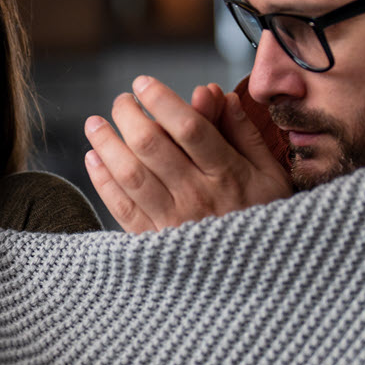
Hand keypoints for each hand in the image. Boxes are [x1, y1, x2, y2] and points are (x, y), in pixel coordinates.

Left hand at [82, 76, 291, 232]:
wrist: (261, 281)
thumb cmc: (267, 221)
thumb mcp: (270, 175)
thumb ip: (243, 133)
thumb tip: (216, 94)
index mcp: (228, 175)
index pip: (189, 128)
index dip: (162, 100)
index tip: (143, 83)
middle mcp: (198, 196)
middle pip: (152, 146)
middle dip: (129, 115)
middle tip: (122, 100)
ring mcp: (173, 222)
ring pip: (130, 174)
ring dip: (107, 143)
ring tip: (95, 123)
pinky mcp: (154, 243)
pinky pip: (122, 208)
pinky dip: (102, 181)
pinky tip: (94, 159)